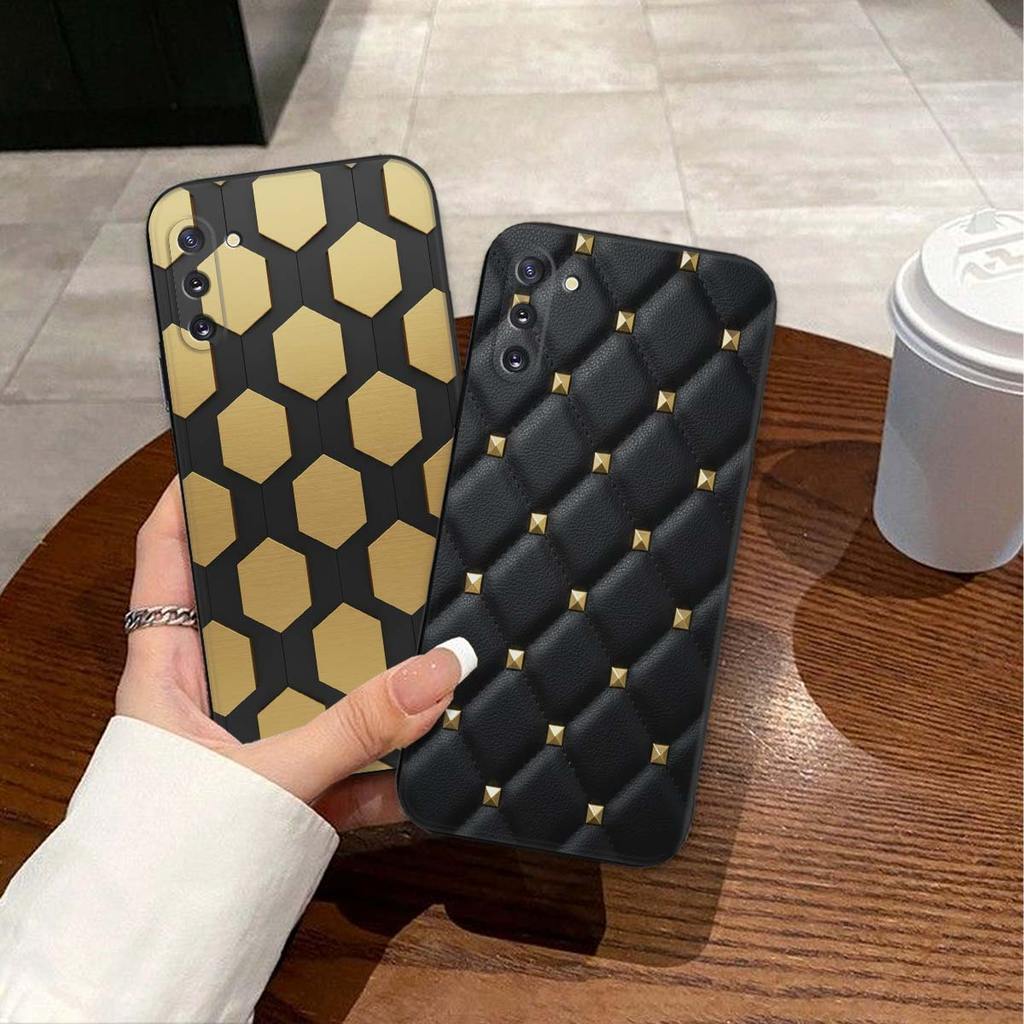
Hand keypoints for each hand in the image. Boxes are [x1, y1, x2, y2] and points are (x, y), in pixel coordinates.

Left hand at [116, 479, 473, 830]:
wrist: (160, 959)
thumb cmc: (173, 851)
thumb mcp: (264, 776)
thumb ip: (353, 728)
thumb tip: (442, 669)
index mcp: (170, 669)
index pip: (168, 558)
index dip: (194, 502)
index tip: (236, 455)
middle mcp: (210, 694)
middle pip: (259, 611)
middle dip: (311, 576)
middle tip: (363, 527)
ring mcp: (252, 741)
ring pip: (315, 685)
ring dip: (365, 676)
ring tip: (420, 628)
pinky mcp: (288, 786)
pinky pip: (342, 757)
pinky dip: (383, 763)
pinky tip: (430, 753)